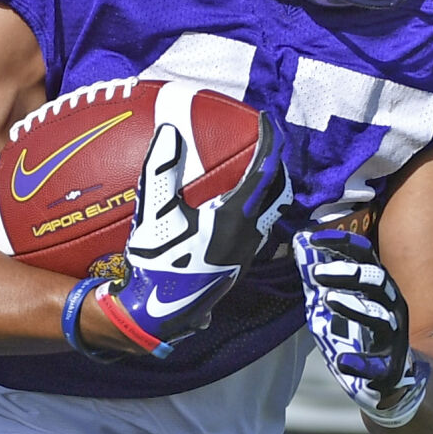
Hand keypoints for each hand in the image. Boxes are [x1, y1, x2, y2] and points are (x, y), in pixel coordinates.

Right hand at [83, 115, 290, 357]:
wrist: (157, 314)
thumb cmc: (156, 263)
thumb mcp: (153, 212)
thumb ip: (161, 169)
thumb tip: (170, 130)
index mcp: (235, 218)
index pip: (265, 169)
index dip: (269, 140)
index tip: (264, 119)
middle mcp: (250, 235)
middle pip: (279, 190)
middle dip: (276, 163)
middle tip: (263, 144)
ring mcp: (246, 254)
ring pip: (271, 211)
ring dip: (268, 187)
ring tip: (252, 170)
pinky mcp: (237, 266)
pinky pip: (257, 227)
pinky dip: (254, 207)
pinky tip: (230, 207)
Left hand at [293, 228, 428, 426]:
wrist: (407, 390)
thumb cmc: (368, 343)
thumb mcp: (349, 309)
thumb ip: (329, 285)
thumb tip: (299, 250)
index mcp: (381, 294)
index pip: (366, 261)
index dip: (344, 247)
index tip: (316, 237)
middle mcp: (392, 313)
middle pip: (375, 284)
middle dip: (348, 273)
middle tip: (315, 271)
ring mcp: (394, 343)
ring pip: (379, 320)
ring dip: (355, 308)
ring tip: (329, 299)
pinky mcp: (392, 375)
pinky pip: (378, 369)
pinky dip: (360, 364)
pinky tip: (343, 362)